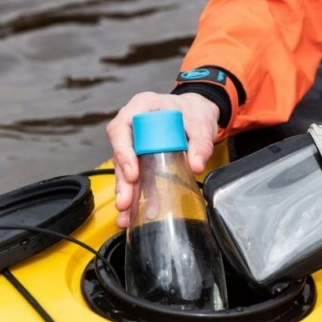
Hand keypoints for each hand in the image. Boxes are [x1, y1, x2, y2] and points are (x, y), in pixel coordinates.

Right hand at [106, 92, 220, 227]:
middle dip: (122, 181)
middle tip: (125, 202)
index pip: (122, 128)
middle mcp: (132, 124)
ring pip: (124, 168)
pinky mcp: (140, 157)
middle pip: (119, 153)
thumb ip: (201, 143)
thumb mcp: (202, 124)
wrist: (198, 114)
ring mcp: (134, 141)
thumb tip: (196, 165)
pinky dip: (135, 194)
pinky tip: (132, 213)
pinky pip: (135, 176)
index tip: (133, 174)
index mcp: (142, 106)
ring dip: (126, 192)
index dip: (124, 152)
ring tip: (126, 214)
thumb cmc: (194, 112)